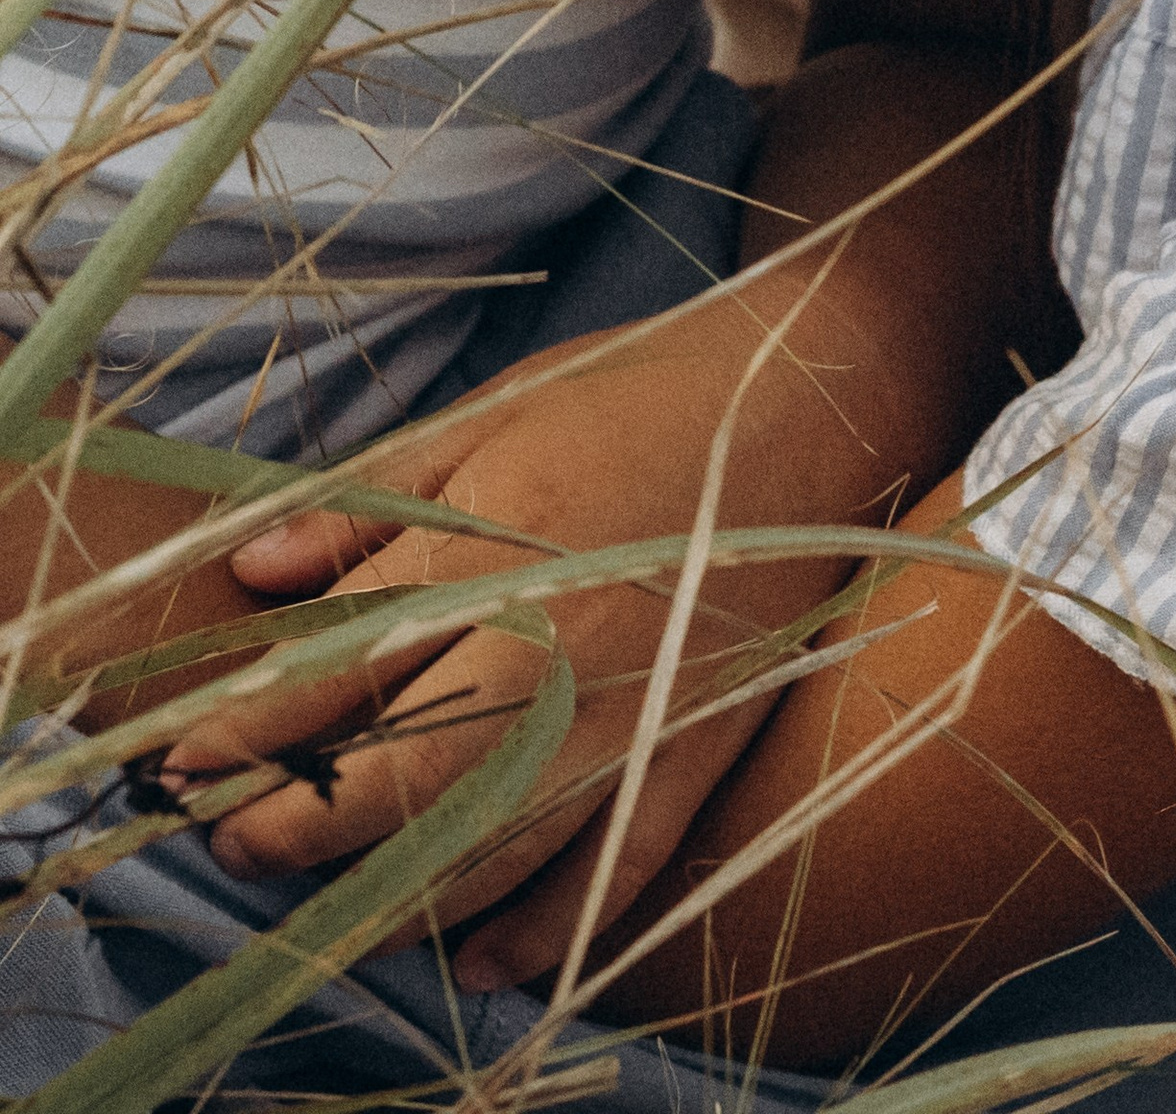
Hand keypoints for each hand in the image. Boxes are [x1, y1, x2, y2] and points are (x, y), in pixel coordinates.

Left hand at [163, 283, 888, 981]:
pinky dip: (541, 936)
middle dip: (299, 831)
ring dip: (392, 901)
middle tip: (230, 847)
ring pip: (494, 852)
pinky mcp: (697, 750)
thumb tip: (252, 575)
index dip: (247, 732)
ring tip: (319, 915)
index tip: (176, 764)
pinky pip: (612, 874)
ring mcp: (637, 715)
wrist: (817, 393)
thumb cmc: (642, 390)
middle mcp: (564, 652)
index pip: (340, 673)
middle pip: (403, 784)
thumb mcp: (492, 415)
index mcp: (504, 556)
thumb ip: (372, 503)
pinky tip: (474, 967)